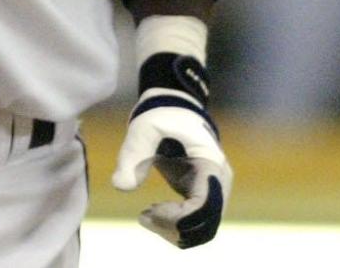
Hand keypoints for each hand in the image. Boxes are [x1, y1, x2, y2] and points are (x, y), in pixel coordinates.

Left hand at [112, 55, 231, 248]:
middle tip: (143, 216)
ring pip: (202, 230)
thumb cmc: (161, 115)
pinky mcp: (204, 196)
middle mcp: (219, 182)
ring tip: (146, 215)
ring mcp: (215, 191)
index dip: (179, 217)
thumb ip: (132, 154)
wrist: (175, 108)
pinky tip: (153, 212)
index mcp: (211, 164)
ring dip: (173, 231)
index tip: (150, 208)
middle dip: (173, 228)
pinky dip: (175, 227)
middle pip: (206, 225)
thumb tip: (120, 186)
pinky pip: (196, 223)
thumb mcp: (143, 128)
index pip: (206, 207)